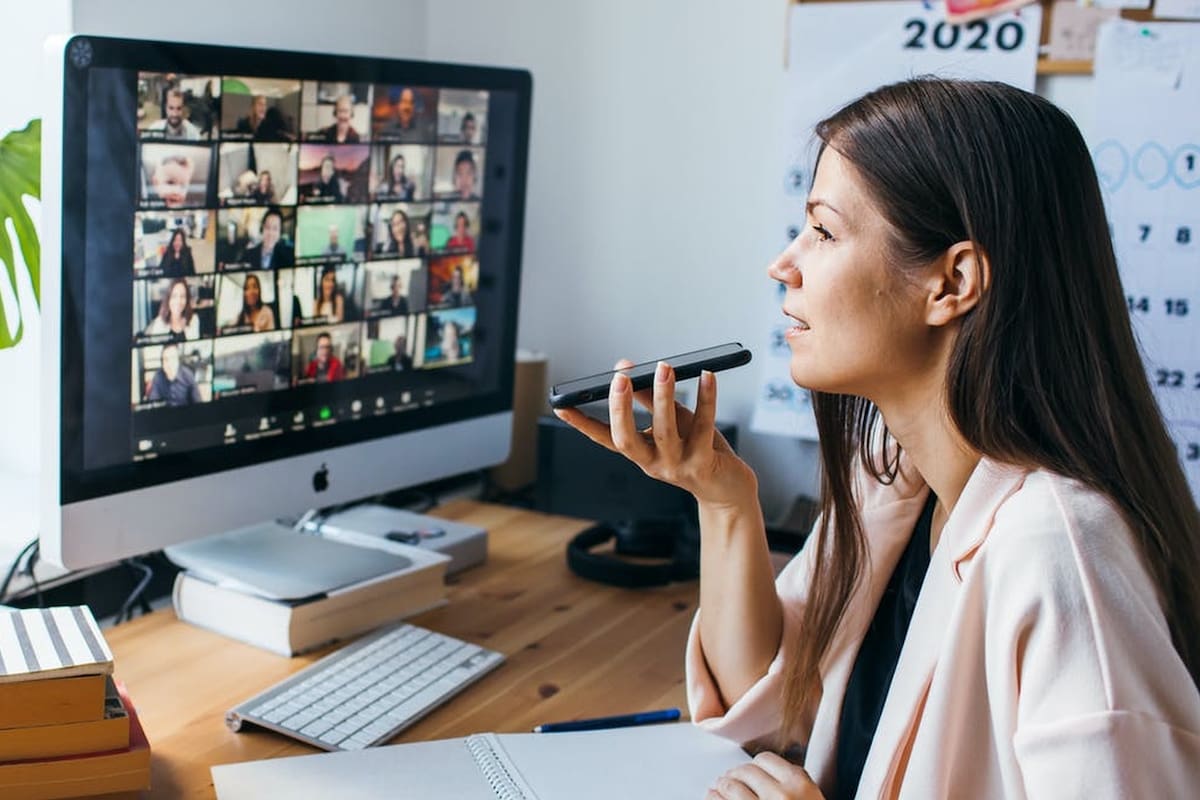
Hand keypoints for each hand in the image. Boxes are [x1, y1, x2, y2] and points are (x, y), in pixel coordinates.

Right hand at [553, 359, 755, 509]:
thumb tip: (629, 368)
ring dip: (662, 397)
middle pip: (627, 440)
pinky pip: (703, 428)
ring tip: (663, 368)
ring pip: (664, 432)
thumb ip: (651, 398)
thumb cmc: (698, 451)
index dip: (581, 423)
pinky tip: (708, 377)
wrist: (728, 490)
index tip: (560, 406)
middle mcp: (653, 463)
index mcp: (640, 453)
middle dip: (621, 409)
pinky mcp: (704, 464)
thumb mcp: (671, 423)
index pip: (603, 438)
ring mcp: (677, 467)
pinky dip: (706, 399)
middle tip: (619, 378)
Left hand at [706, 753, 823, 798]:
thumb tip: (773, 770)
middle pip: (747, 771)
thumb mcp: (814, 797)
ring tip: (718, 787)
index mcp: (799, 784)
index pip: (766, 760)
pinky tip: (712, 796)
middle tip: (729, 777)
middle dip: (735, 774)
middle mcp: (780, 795)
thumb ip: (797, 782)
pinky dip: (713, 798)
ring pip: (731, 787)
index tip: (749, 770)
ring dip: (722, 785)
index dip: (755, 765)